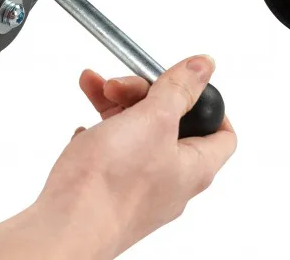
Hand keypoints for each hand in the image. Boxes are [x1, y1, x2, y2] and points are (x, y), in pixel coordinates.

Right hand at [34, 56, 236, 257]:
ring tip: (93, 88)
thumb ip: (179, 89)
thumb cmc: (111, 183)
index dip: (208, 104)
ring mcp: (138, 189)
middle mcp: (170, 182)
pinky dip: (100, 134)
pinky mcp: (109, 193)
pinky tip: (85, 129)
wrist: (67, 224)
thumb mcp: (153, 120)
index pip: (222, 134)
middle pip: (170, 126)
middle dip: (143, 95)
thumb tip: (204, 66)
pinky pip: (110, 155)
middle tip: (119, 85)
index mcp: (194, 167)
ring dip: (115, 107)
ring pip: (135, 136)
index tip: (184, 83)